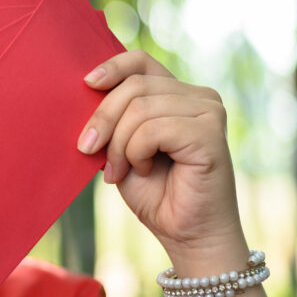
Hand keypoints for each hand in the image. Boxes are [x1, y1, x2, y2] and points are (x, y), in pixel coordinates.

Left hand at [76, 50, 247, 269]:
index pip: (141, 61)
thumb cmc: (156, 194)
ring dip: (119, 145)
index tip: (86, 84)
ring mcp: (209, 112)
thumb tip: (86, 87)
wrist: (187, 235)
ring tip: (121, 170)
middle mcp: (200, 96)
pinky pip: (153, 129)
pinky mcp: (210, 133)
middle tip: (89, 151)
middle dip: (103, 120)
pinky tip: (144, 170)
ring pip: (139, 108)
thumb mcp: (123, 147)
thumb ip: (115, 117)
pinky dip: (136, 153)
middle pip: (133, 86)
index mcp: (179, 94)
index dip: (111, 67)